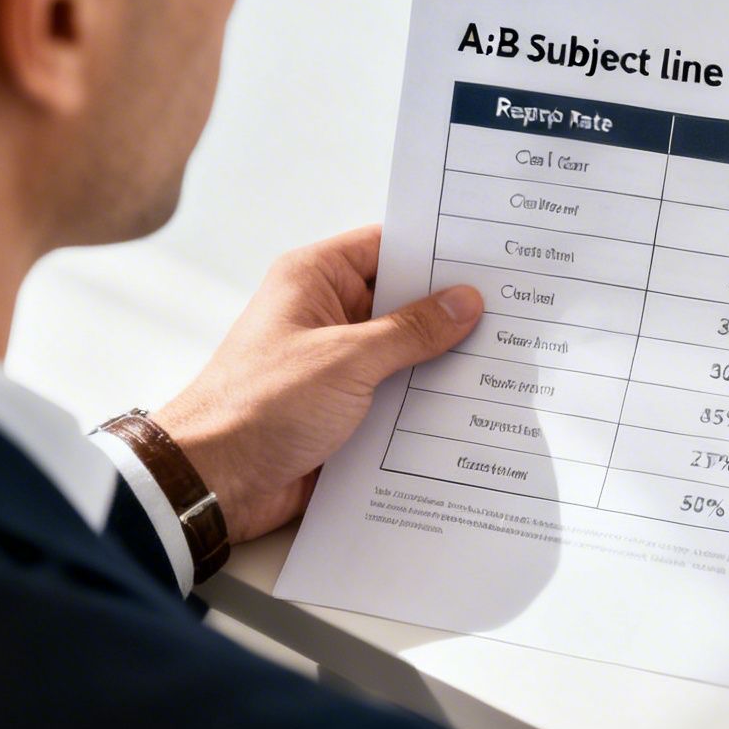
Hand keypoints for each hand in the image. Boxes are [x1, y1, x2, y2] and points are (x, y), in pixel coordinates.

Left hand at [152, 225, 482, 541]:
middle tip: (514, 309)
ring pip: (406, 351)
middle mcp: (326, 315)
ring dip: (443, 360)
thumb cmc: (257, 406)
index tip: (490, 257)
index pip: (388, 246)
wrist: (213, 483)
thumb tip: (463, 302)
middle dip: (451, 310)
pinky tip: (473, 403)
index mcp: (314, 280)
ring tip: (506, 356)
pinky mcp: (345, 408)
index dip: (437, 250)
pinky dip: (428, 400)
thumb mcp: (346, 359)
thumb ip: (411, 330)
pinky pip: (398, 394)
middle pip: (403, 300)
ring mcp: (337, 363)